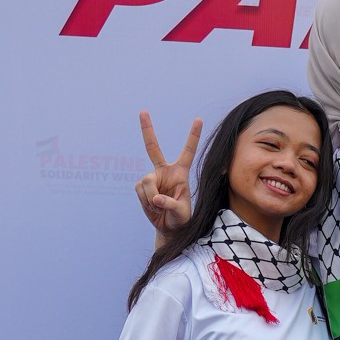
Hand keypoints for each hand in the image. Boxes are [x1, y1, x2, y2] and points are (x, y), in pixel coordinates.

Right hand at [135, 110, 200, 241]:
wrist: (169, 227)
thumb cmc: (180, 218)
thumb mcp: (181, 213)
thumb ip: (170, 204)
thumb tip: (155, 198)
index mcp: (180, 172)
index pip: (188, 151)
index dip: (193, 136)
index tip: (199, 119)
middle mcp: (165, 171)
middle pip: (153, 148)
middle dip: (147, 129)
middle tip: (142, 111)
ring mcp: (152, 178)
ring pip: (146, 181)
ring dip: (151, 197)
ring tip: (159, 207)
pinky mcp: (141, 186)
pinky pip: (140, 191)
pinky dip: (145, 201)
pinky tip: (152, 207)